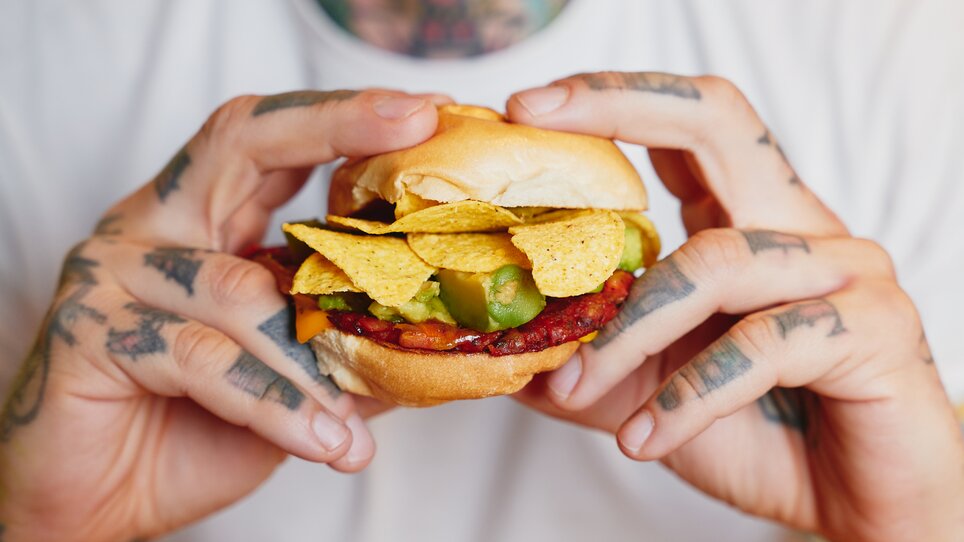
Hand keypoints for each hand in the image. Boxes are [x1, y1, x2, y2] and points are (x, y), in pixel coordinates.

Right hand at [0, 89, 443, 540]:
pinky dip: (272, 402)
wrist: (97, 505)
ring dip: (313, 362)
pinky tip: (320, 440)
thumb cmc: (192, 432)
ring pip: (240, 288)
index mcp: (201, 221)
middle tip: (415, 124)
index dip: (345, 117)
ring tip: (357, 423)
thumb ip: (346, 343)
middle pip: (242, 143)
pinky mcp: (87, 330)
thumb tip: (435, 337)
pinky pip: (201, 356)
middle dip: (335, 127)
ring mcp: (113, 268)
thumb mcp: (288, 378)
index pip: (271, 141)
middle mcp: (155, 224)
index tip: (422, 110)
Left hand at [507, 72, 963, 540]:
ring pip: (712, 262)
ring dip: (627, 334)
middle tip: (531, 115)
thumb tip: (499, 350)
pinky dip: (689, 396)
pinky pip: (762, 344)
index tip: (524, 106)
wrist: (854, 504)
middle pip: (715, 121)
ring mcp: (842, 266)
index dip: (606, 100)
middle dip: (616, 106)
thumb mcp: (648, 390)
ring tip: (574, 389)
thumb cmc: (757, 432)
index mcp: (745, 218)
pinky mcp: (873, 326)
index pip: (681, 126)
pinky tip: (645, 438)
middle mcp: (795, 222)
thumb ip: (586, 360)